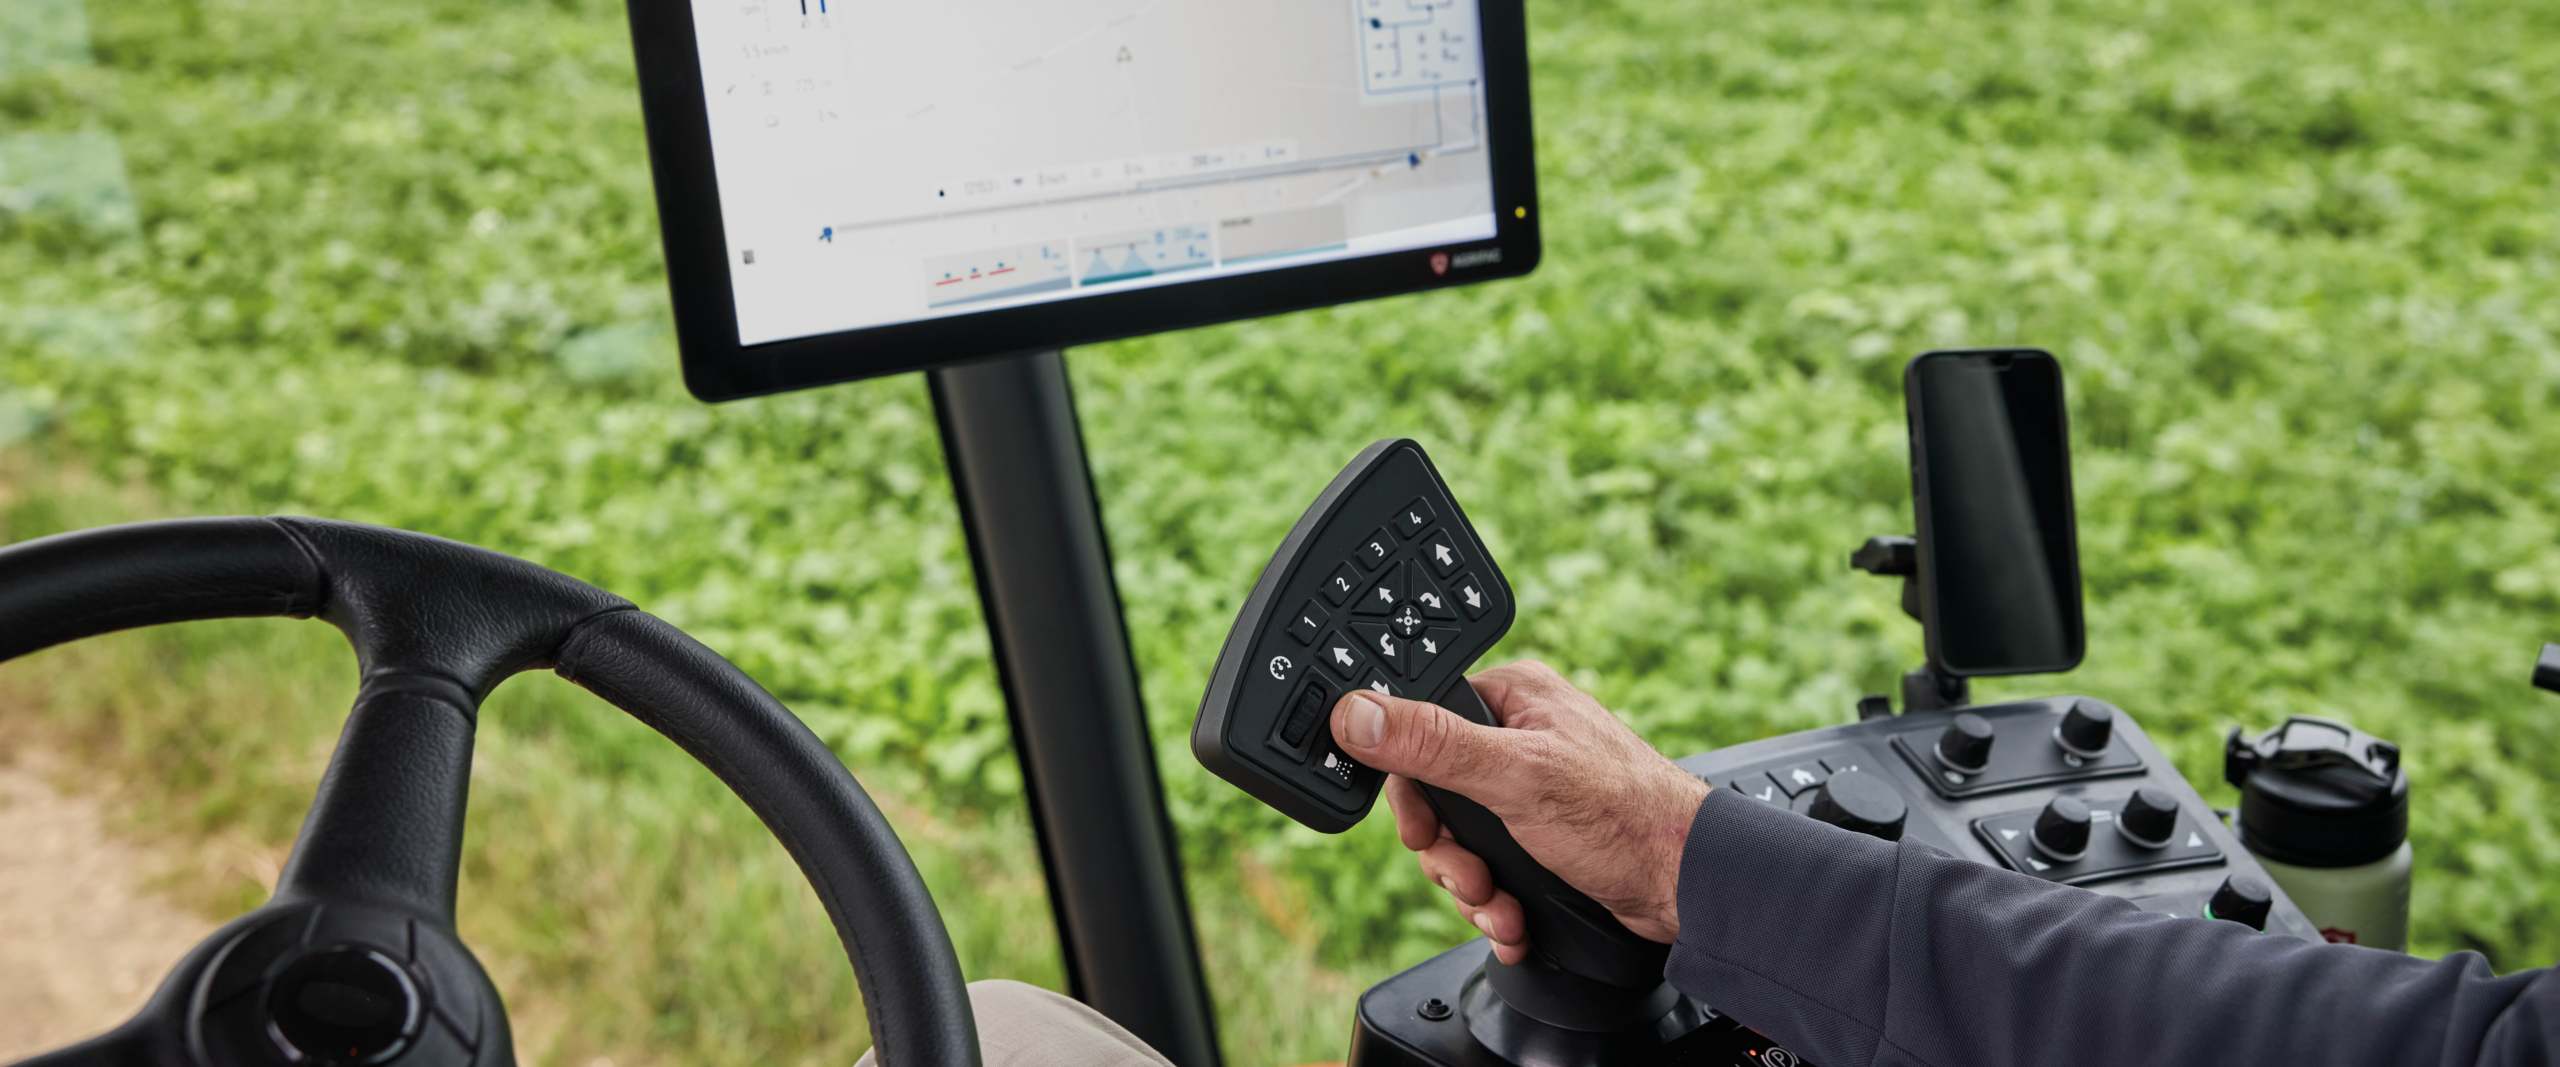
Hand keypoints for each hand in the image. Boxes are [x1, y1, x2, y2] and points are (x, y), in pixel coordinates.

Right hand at [1328, 661, 1709, 964]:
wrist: (1684, 888)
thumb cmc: (1625, 815)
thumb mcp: (1515, 775)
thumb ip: (1432, 744)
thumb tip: (1357, 713)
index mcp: (1510, 700)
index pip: (1419, 728)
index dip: (1413, 789)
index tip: (1425, 828)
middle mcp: (1518, 739)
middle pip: (1435, 797)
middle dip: (1449, 853)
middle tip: (1471, 874)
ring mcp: (1528, 791)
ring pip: (1458, 843)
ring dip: (1472, 887)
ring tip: (1501, 904)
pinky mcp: (1539, 838)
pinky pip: (1487, 869)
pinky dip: (1495, 903)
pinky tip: (1514, 918)